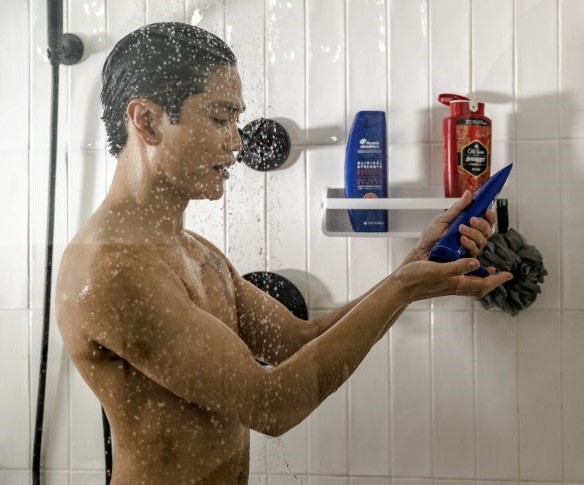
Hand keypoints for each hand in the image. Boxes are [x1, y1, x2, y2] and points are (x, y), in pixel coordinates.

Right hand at [393, 257, 512, 303]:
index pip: (482, 284)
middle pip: (479, 287)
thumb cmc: (416, 279)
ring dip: (481, 279)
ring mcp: (447, 285)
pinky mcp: (439, 281)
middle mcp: (454, 286)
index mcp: (455, 283)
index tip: (508, 274)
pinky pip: (460, 281)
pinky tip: (463, 268)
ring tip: (487, 270)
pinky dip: (467, 275)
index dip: (497, 280)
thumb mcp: (437, 270)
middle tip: (500, 274)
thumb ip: (457, 267)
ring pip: (470, 285)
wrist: (400, 287)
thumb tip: (477, 263)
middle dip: (492, 282)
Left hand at [410, 190, 495, 260]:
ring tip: (461, 228)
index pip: (486, 221)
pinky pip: (474, 251)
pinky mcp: (466, 257)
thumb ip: (458, 207)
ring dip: (473, 233)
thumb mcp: (444, 218)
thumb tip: (468, 193)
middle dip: (481, 224)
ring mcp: (469, 247)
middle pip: (487, 230)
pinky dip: (469, 244)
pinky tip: (462, 239)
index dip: (490, 216)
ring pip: (482, 240)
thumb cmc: (431, 236)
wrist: (421, 251)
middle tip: (471, 220)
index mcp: (468, 226)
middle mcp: (471, 236)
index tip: (486, 211)